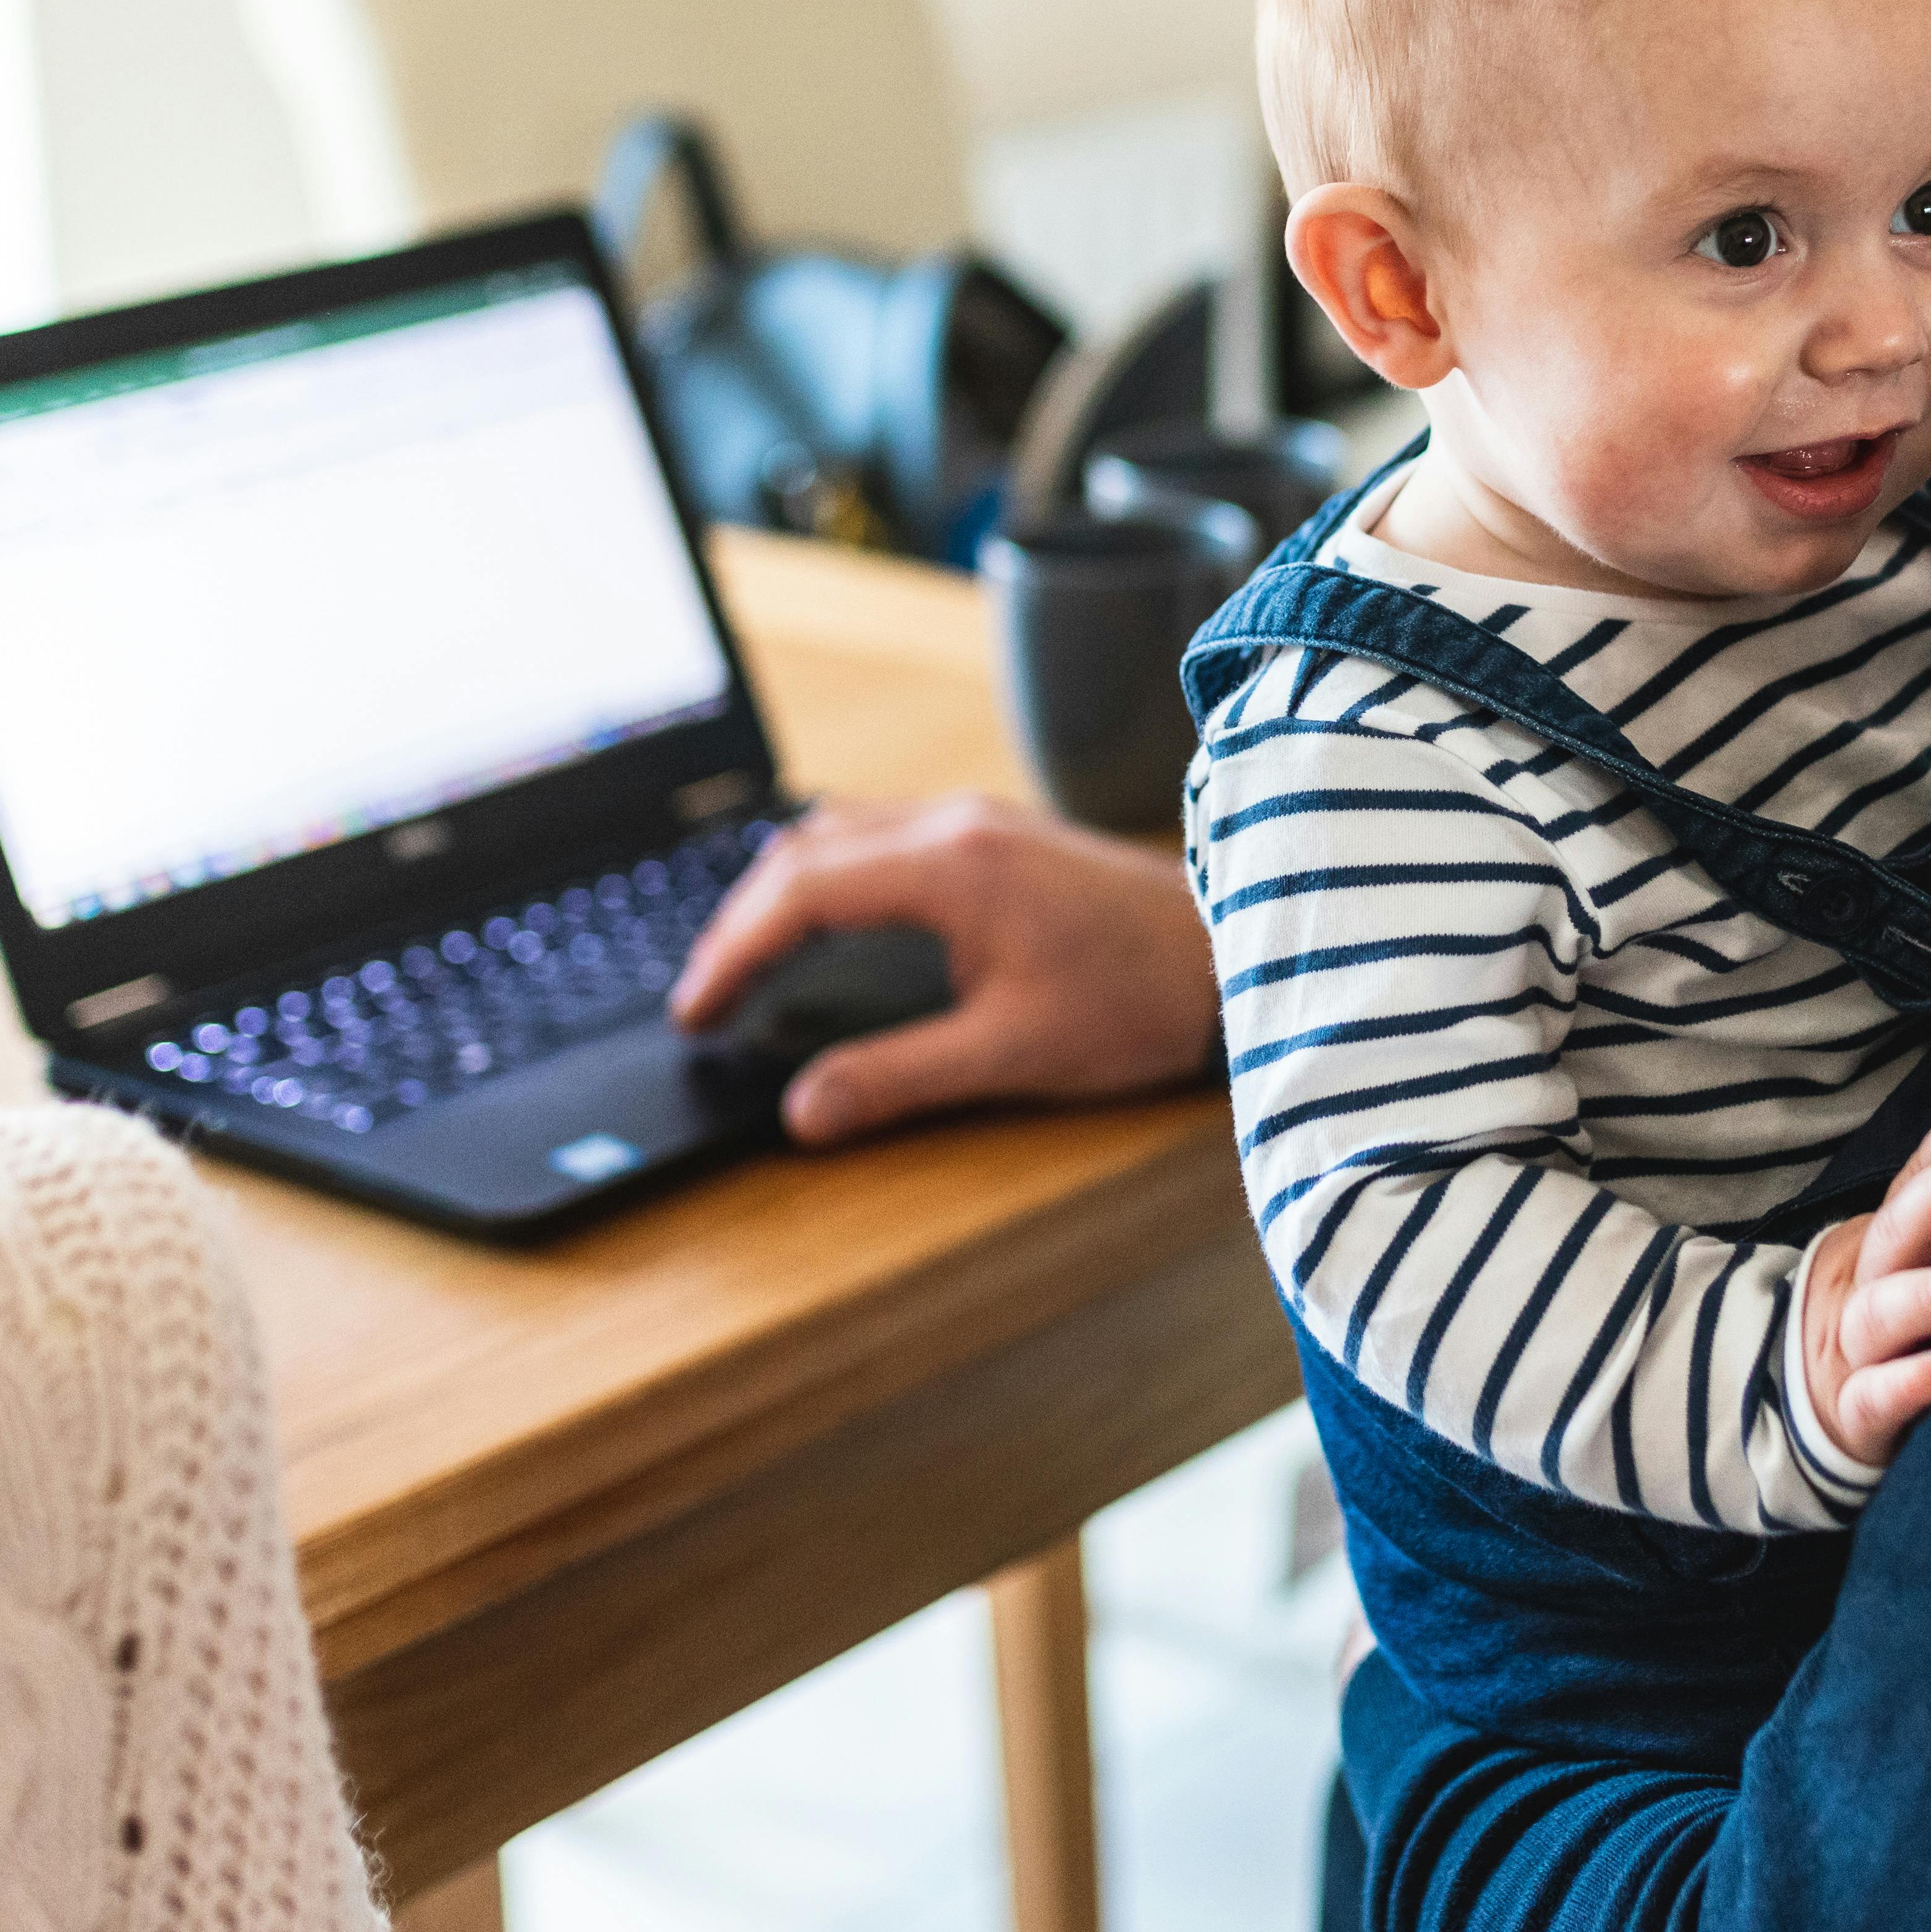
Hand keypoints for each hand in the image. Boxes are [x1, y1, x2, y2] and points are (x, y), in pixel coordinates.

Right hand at [670, 793, 1219, 1144]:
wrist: (1235, 953)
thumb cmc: (1137, 1001)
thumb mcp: (1011, 1053)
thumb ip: (897, 1078)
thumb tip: (803, 1111)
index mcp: (949, 868)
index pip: (799, 891)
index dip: (731, 950)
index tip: (695, 1008)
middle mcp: (955, 824)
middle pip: (805, 848)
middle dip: (740, 917)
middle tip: (704, 993)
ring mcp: (979, 819)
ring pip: (842, 829)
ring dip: (783, 887)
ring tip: (748, 957)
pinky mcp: (1000, 833)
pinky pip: (883, 831)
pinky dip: (831, 870)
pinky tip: (828, 917)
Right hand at [1794, 1081, 1930, 1470]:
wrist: (1826, 1413)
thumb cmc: (1904, 1329)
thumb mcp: (1921, 1265)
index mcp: (1889, 1244)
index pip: (1916, 1178)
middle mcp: (1868, 1285)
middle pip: (1899, 1230)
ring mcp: (1857, 1350)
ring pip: (1885, 1312)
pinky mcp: (1860, 1413)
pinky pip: (1877, 1397)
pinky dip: (1912, 1382)